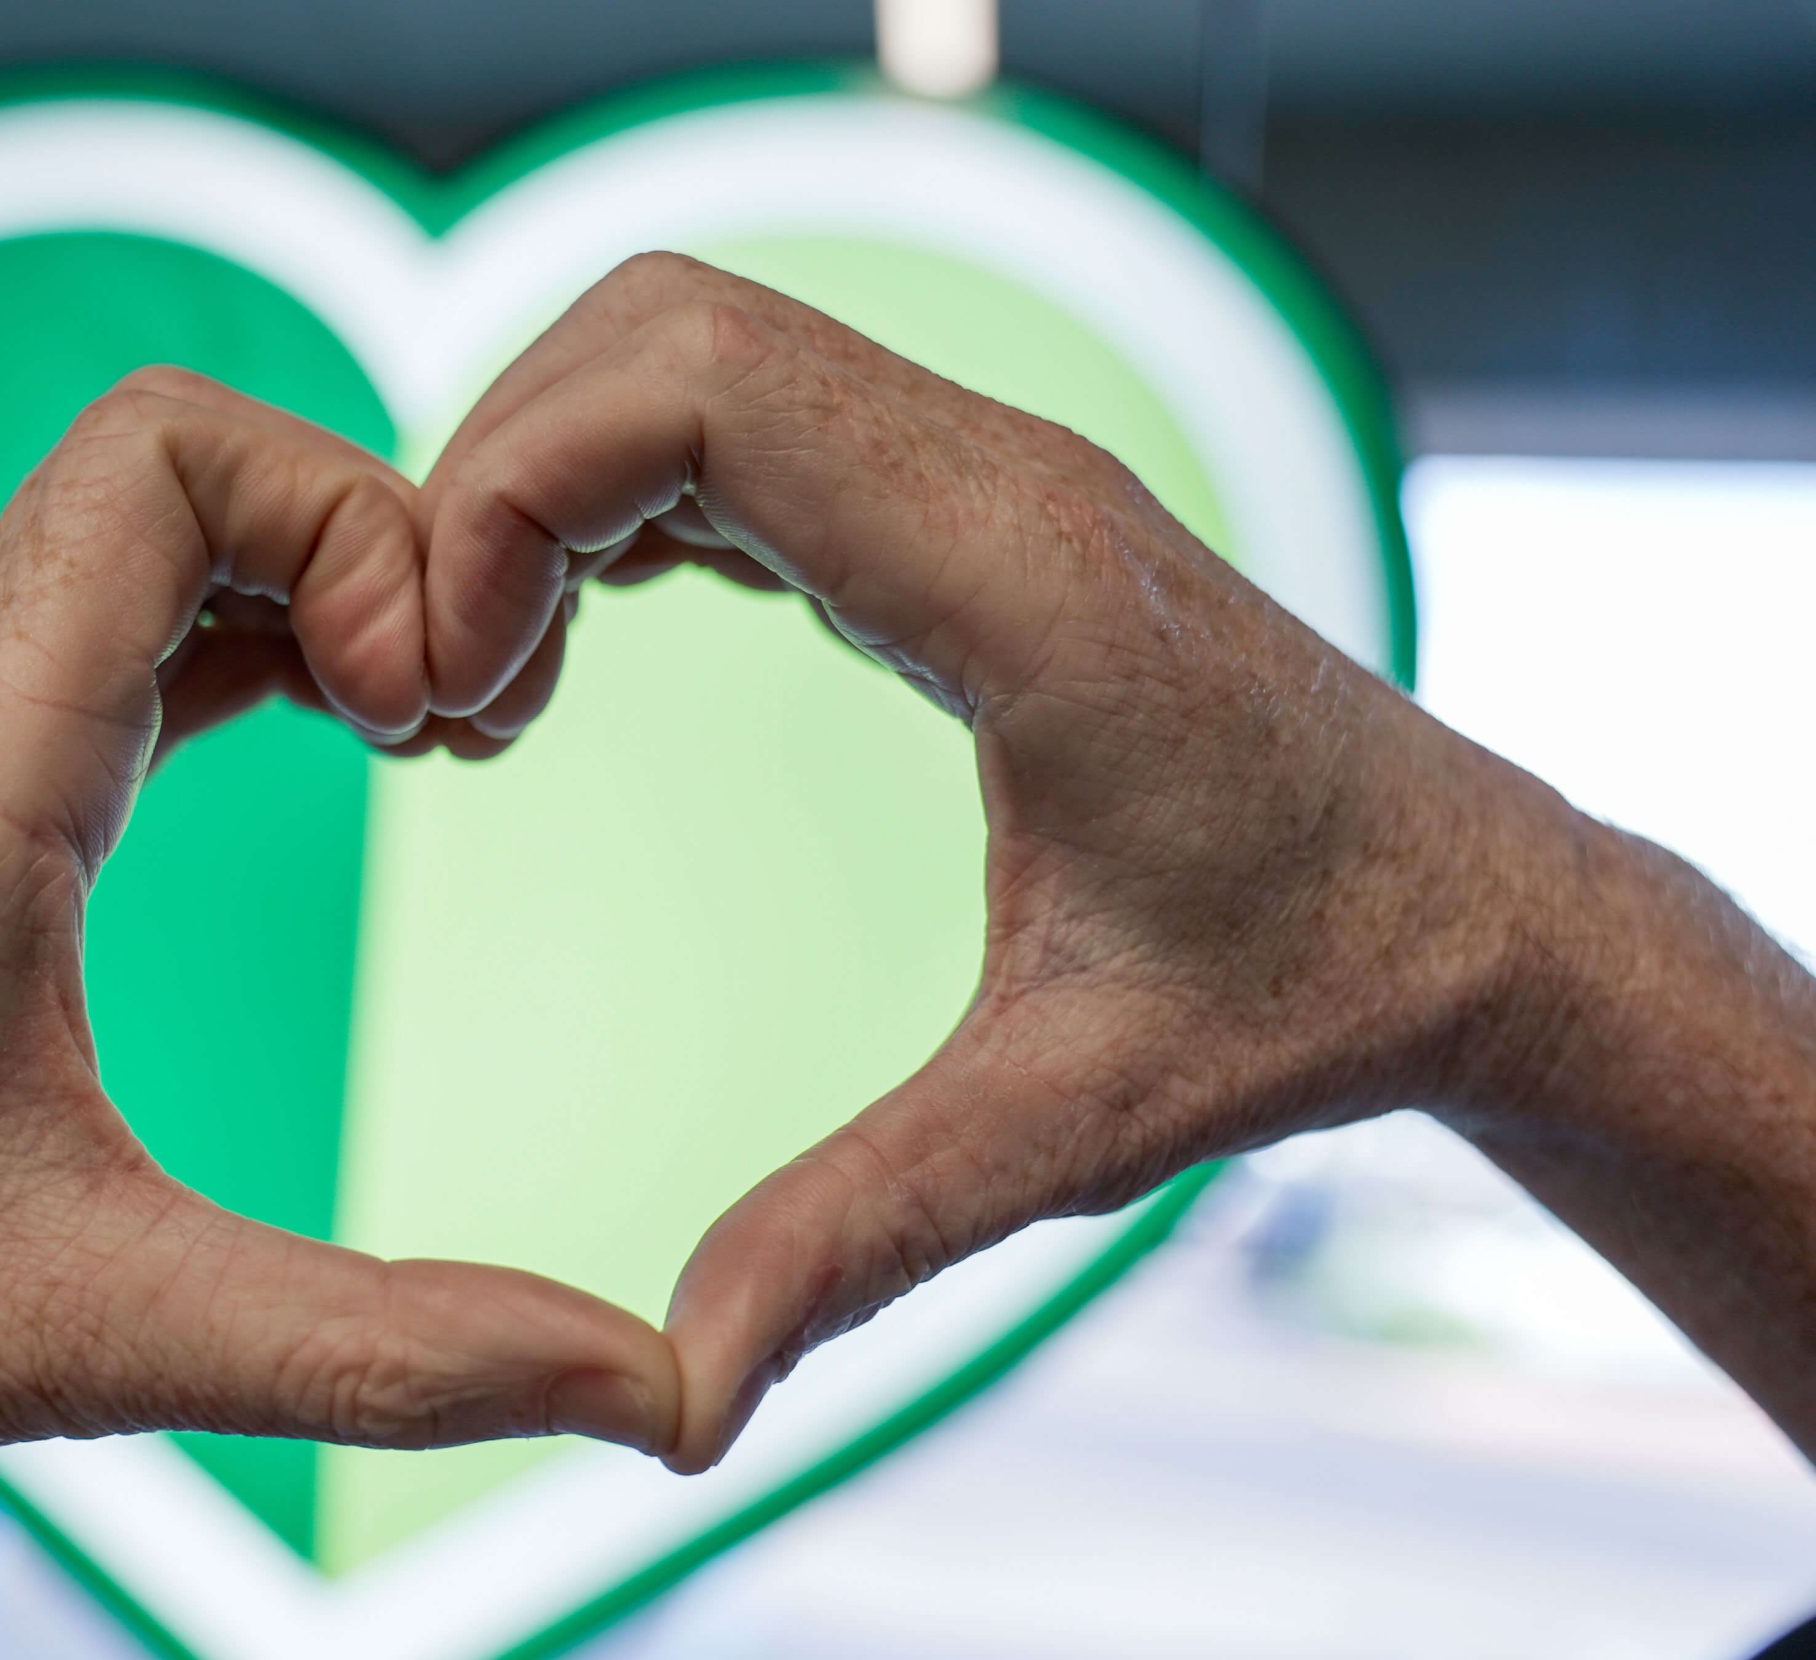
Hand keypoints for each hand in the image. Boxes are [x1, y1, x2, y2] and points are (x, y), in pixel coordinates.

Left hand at [0, 372, 675, 1658]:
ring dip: (313, 586)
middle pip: (175, 463)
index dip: (347, 512)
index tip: (428, 701)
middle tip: (459, 719)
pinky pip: (123, 636)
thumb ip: (393, 1353)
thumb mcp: (105, 1334)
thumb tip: (649, 1394)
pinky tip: (342, 741)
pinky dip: (258, 643)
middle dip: (366, 539)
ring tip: (431, 732)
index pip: (160, 454)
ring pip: (145, 540)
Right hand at [417, 252, 1815, 1473]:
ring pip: (687, 349)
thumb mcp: (1067, 1130)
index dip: (507, 496)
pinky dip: (619, 495)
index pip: (693, 386)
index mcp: (1014, 577)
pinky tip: (582, 636)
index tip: (448, 688)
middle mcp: (996, 476)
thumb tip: (674, 1395)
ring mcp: (982, 472)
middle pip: (658, 328)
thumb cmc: (1301, 994)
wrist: (1469, 911)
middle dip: (493, 476)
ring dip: (547, 479)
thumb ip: (857, 1236)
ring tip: (495, 681)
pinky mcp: (963, 507)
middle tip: (442, 691)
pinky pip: (741, 418)